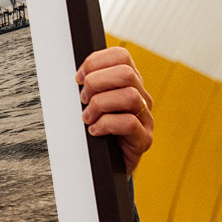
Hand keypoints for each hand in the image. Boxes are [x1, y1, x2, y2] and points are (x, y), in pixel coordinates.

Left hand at [76, 46, 153, 173]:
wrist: (106, 165)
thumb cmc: (96, 130)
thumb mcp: (90, 103)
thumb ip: (89, 86)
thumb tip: (76, 75)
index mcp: (129, 83)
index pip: (120, 56)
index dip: (96, 62)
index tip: (79, 78)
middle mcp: (141, 97)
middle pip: (126, 73)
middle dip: (96, 83)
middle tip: (83, 99)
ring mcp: (145, 118)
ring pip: (129, 96)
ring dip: (100, 105)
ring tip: (88, 117)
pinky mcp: (144, 139)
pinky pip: (129, 123)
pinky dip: (105, 125)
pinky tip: (94, 131)